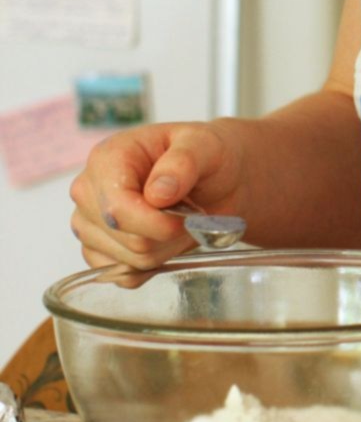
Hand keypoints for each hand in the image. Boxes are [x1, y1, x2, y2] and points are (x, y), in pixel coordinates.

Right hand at [69, 121, 243, 270]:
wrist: (211, 174)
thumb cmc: (203, 155)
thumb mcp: (204, 145)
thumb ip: (183, 163)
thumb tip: (157, 193)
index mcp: (106, 159)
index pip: (117, 210)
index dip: (157, 223)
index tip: (188, 218)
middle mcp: (88, 192)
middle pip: (128, 239)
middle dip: (169, 234)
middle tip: (189, 212)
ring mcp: (88, 224)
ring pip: (131, 261)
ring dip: (167, 248)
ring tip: (179, 220)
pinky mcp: (97, 251)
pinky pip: (126, 276)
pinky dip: (156, 263)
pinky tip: (166, 238)